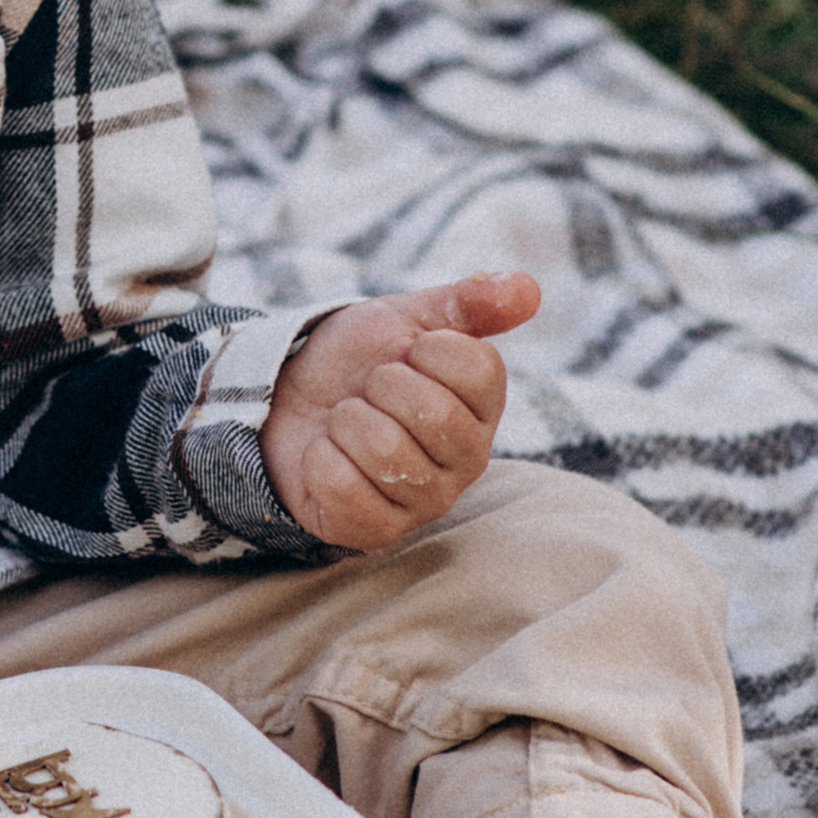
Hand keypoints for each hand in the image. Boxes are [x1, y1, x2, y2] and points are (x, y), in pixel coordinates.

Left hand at [258, 270, 540, 549]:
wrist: (290, 397)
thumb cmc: (358, 361)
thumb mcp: (407, 317)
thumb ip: (468, 302)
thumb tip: (527, 287)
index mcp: (483, 407)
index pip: (477, 370)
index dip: (426, 349)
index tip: (406, 353)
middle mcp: (467, 461)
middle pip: (433, 414)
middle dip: (380, 385)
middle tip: (368, 391)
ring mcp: (425, 501)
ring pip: (385, 449)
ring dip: (346, 420)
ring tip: (346, 421)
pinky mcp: (377, 530)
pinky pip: (343, 485)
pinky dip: (319, 457)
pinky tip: (325, 454)